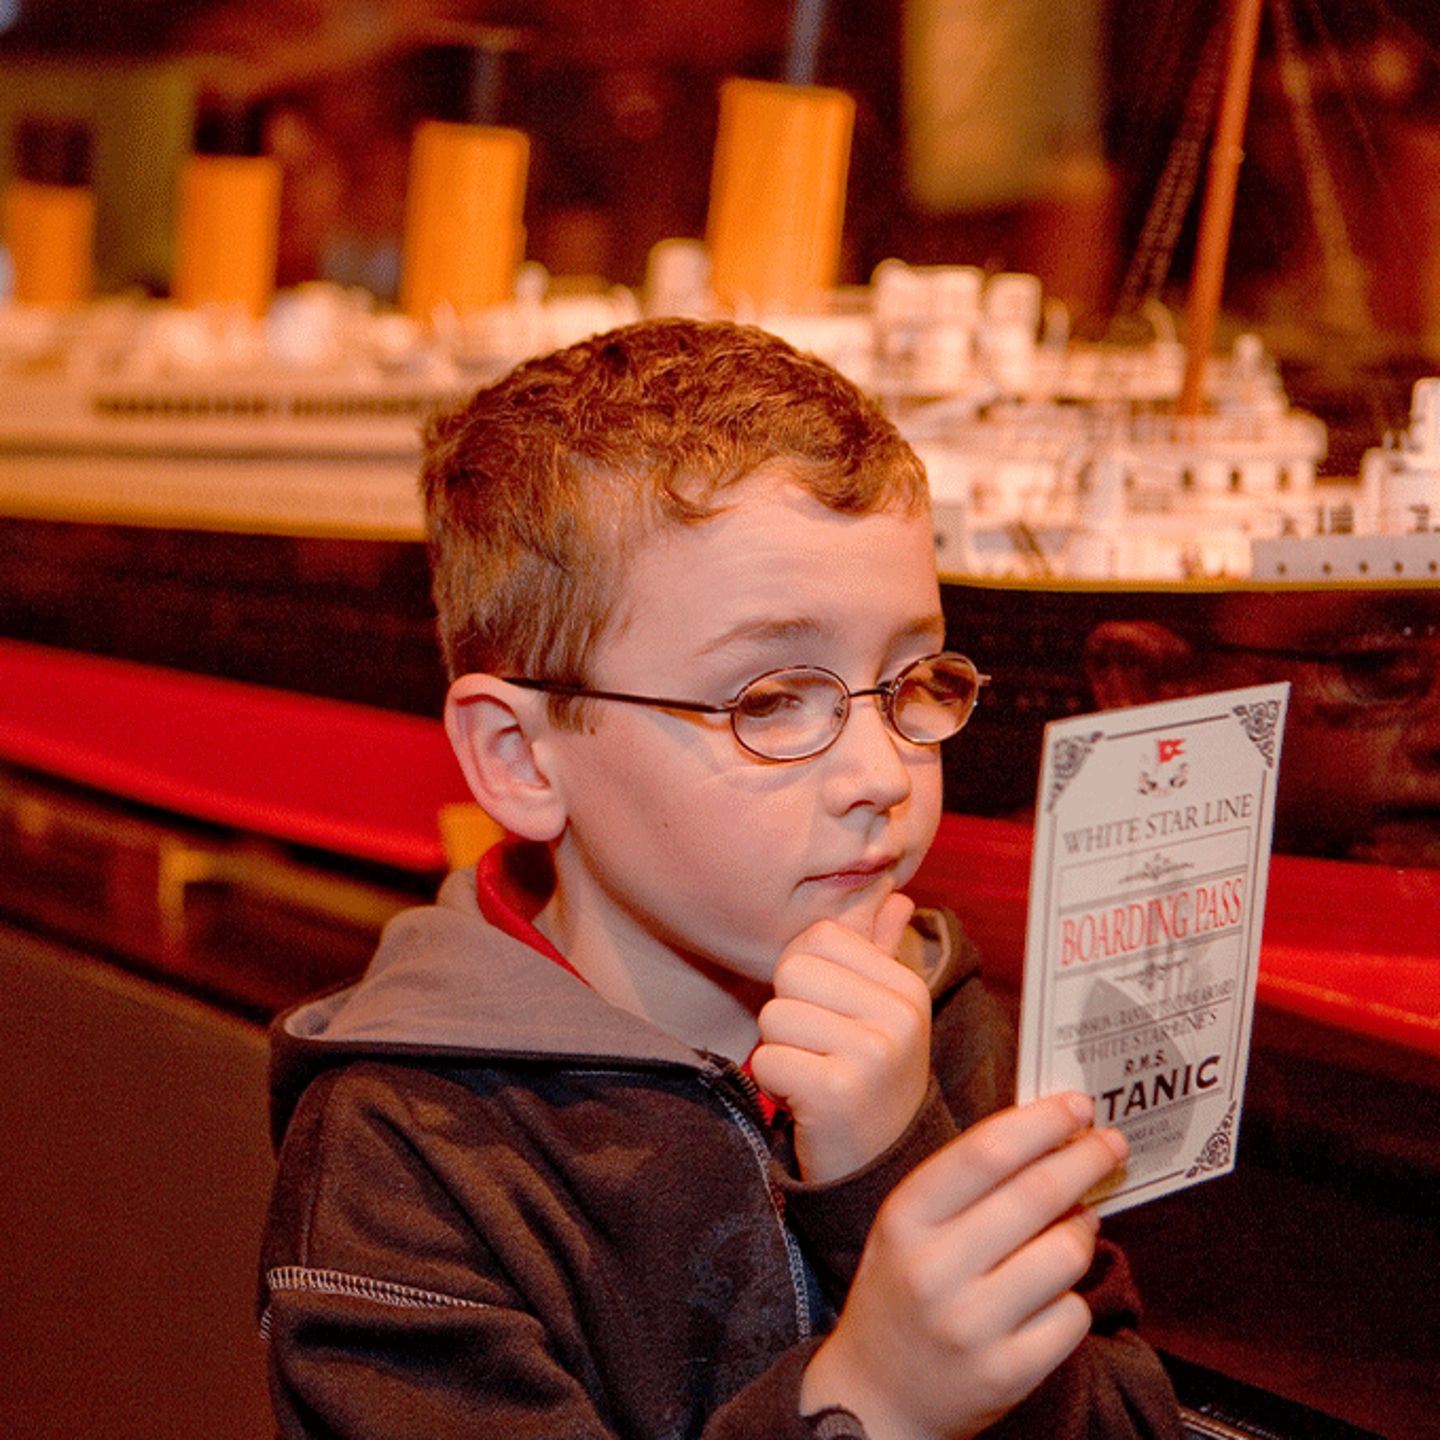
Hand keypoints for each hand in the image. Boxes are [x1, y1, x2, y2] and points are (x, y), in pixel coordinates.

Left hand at [750, 892, 930, 1182]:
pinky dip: (773, 1084)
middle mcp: (899, 1016)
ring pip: (773, 1015)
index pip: (818, 936)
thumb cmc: (870, 1081)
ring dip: (779, 1051)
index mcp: (906, 988)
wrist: (880, 1170)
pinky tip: (805, 1103)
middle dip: (788, 1012)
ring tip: (813, 1076)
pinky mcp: (837, 1092)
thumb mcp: (884, 1015)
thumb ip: (881, 952)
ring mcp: (872, 1054)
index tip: (828, 1016)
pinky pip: (767, 1059)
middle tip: (818, 1052)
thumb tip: (894, 896)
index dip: (804, 973)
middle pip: (791, 970)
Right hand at [800, 1094, 1127, 1439]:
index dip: (1042, 1123)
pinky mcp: (1007, 1373)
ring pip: (1065, 1254)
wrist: (875, 1397)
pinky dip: (1072, 1297)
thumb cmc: (900, 1293)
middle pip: (1035, 1196)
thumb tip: (1051, 1140)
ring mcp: (970, 1326)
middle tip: (1110, 1144)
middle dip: (1084, 1160)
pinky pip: (1072, 1315)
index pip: (986, 1153)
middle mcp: (933, 1270)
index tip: (1078, 1106)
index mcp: (905, 1219)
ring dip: (1082, 1230)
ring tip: (1075, 1226)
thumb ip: (966, 1183)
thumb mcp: (908, 1225)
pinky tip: (1052, 1293)